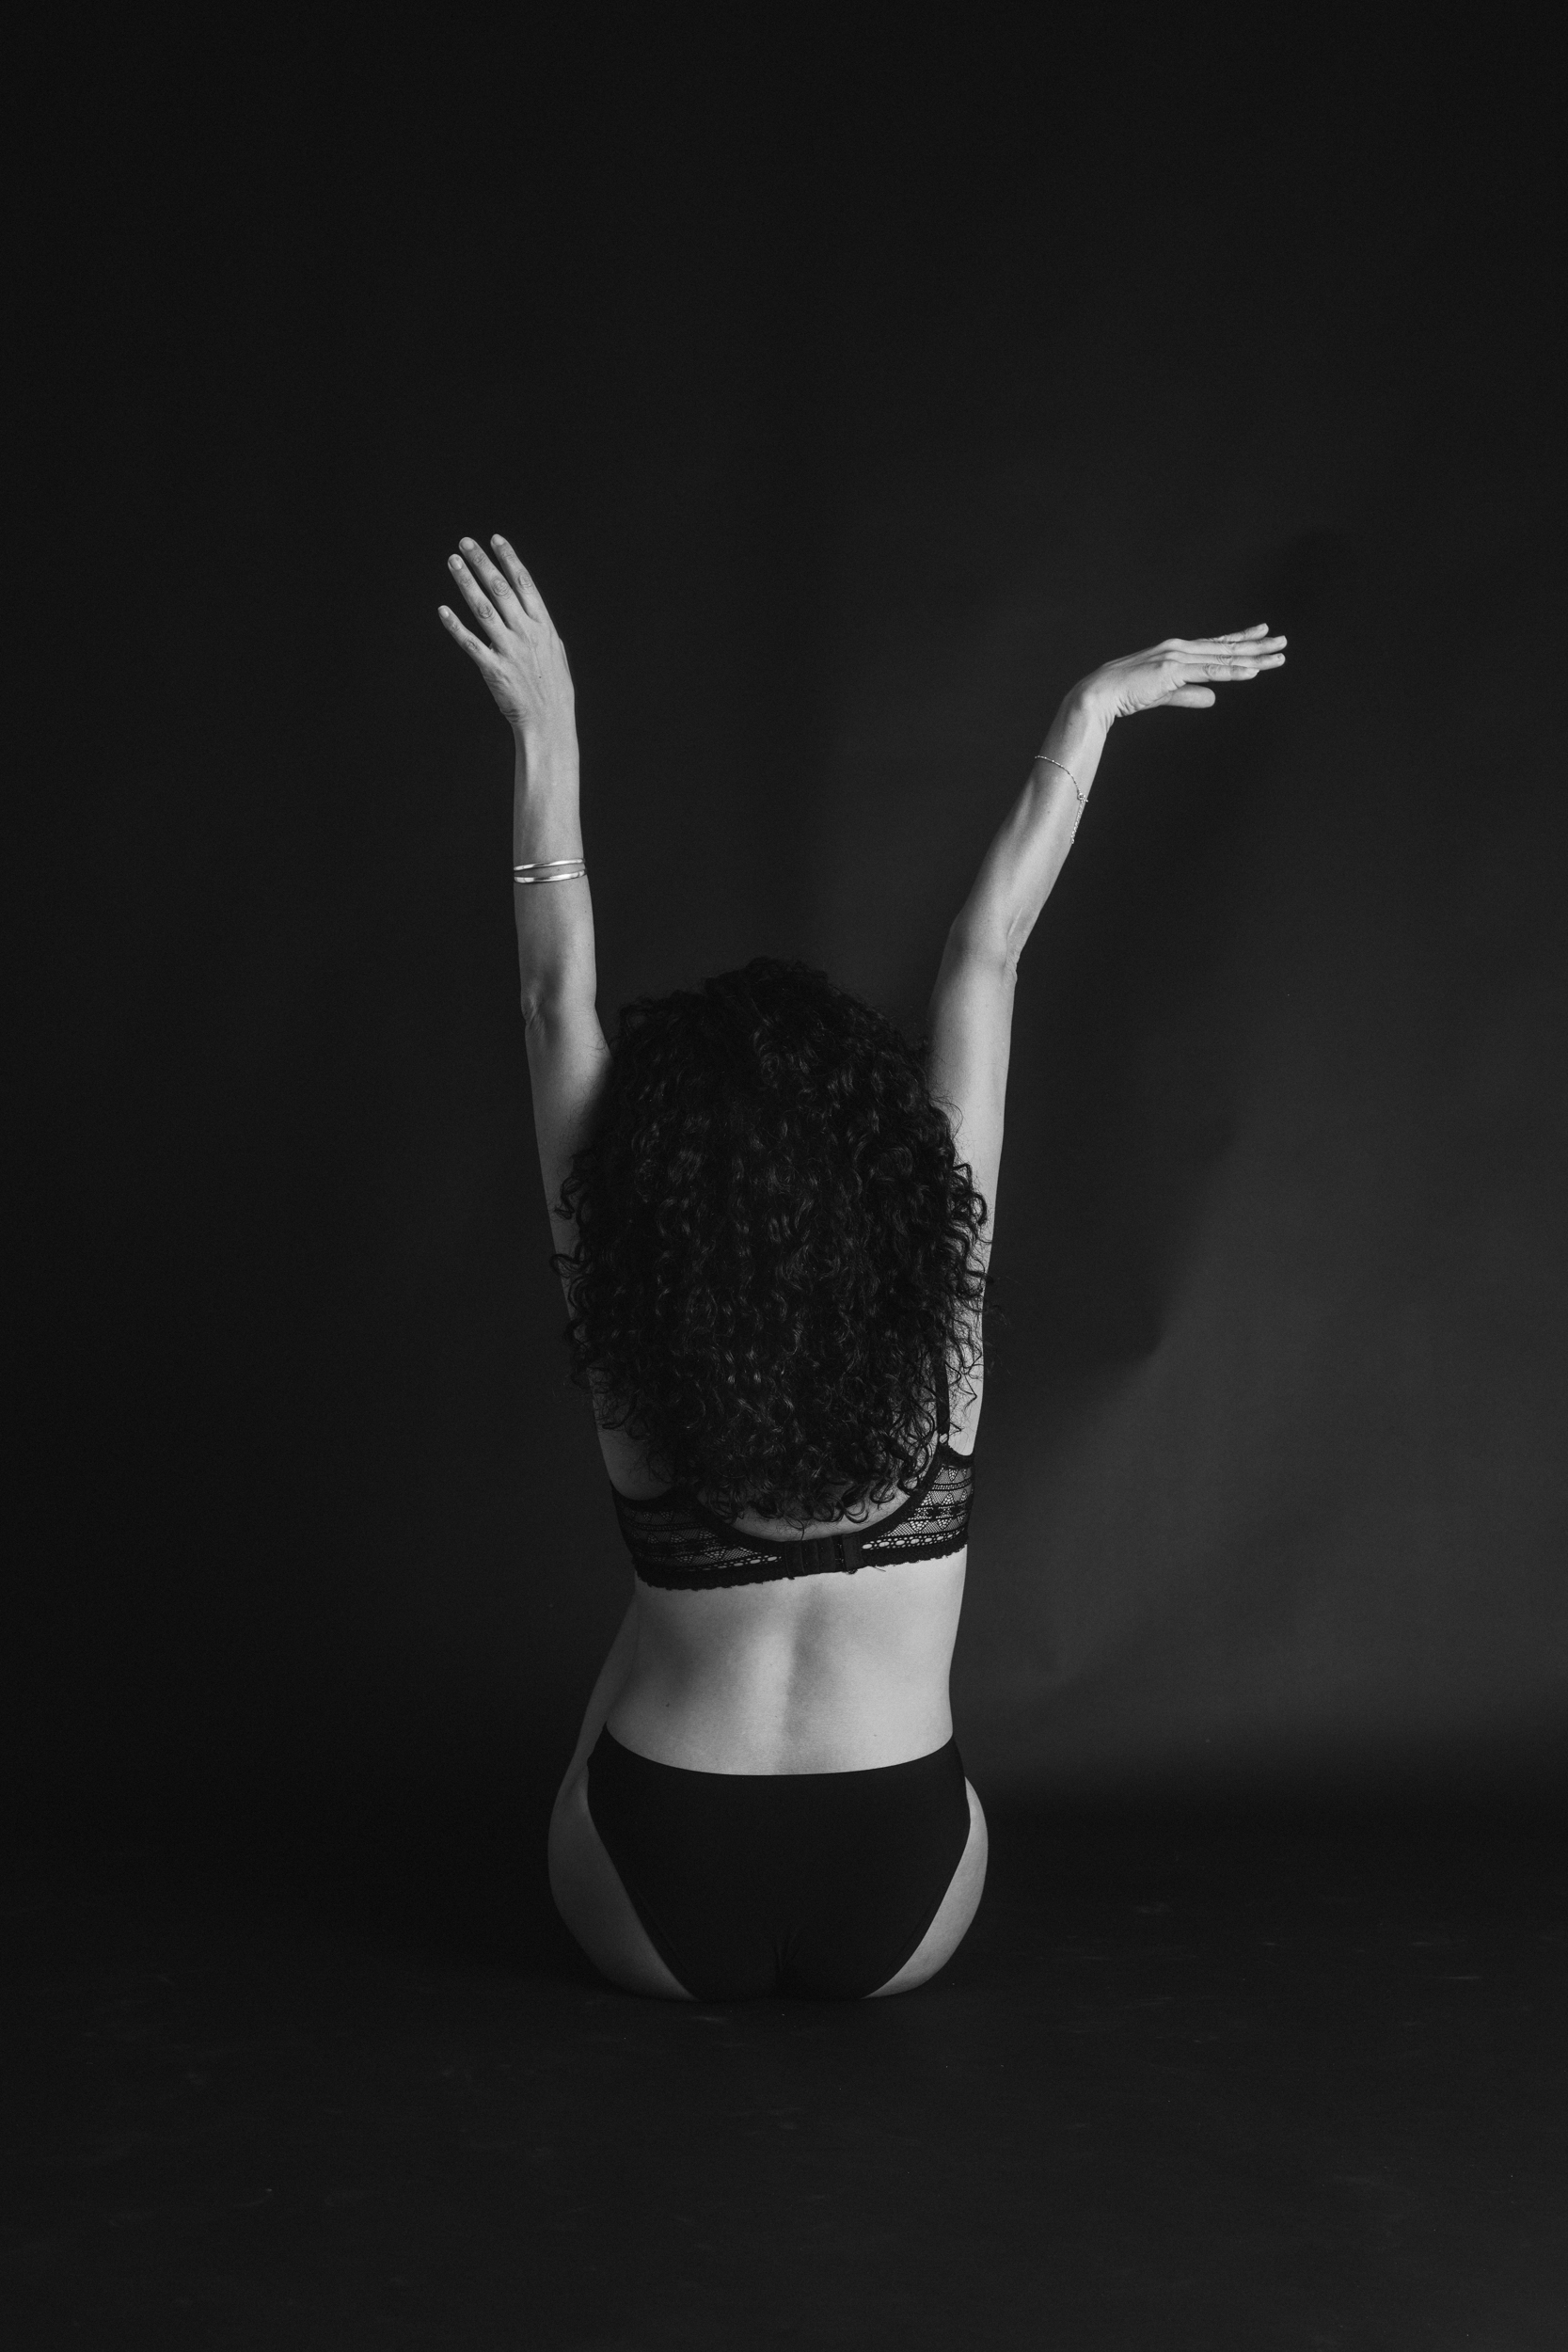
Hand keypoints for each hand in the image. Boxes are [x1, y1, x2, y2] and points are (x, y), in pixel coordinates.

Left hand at [439, 535, 576, 756]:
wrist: (550, 722)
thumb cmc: (553, 690)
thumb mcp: (556, 653)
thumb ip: (542, 629)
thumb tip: (532, 611)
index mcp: (543, 626)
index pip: (525, 584)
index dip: (509, 559)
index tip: (495, 539)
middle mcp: (526, 633)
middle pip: (500, 589)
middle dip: (482, 562)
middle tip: (465, 543)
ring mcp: (509, 650)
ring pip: (483, 609)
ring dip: (466, 583)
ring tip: (453, 562)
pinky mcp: (494, 669)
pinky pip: (470, 643)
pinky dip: (455, 626)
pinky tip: (443, 610)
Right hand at [1082, 624, 1286, 721]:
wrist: (1099, 694)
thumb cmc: (1124, 694)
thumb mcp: (1164, 693)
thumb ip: (1189, 694)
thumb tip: (1213, 698)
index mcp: (1176, 652)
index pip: (1215, 645)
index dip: (1240, 640)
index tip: (1261, 634)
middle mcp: (1180, 649)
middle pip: (1225, 647)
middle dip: (1256, 645)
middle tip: (1282, 642)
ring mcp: (1177, 657)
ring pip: (1223, 658)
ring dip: (1253, 658)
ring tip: (1277, 656)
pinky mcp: (1173, 671)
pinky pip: (1209, 672)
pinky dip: (1232, 672)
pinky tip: (1252, 672)